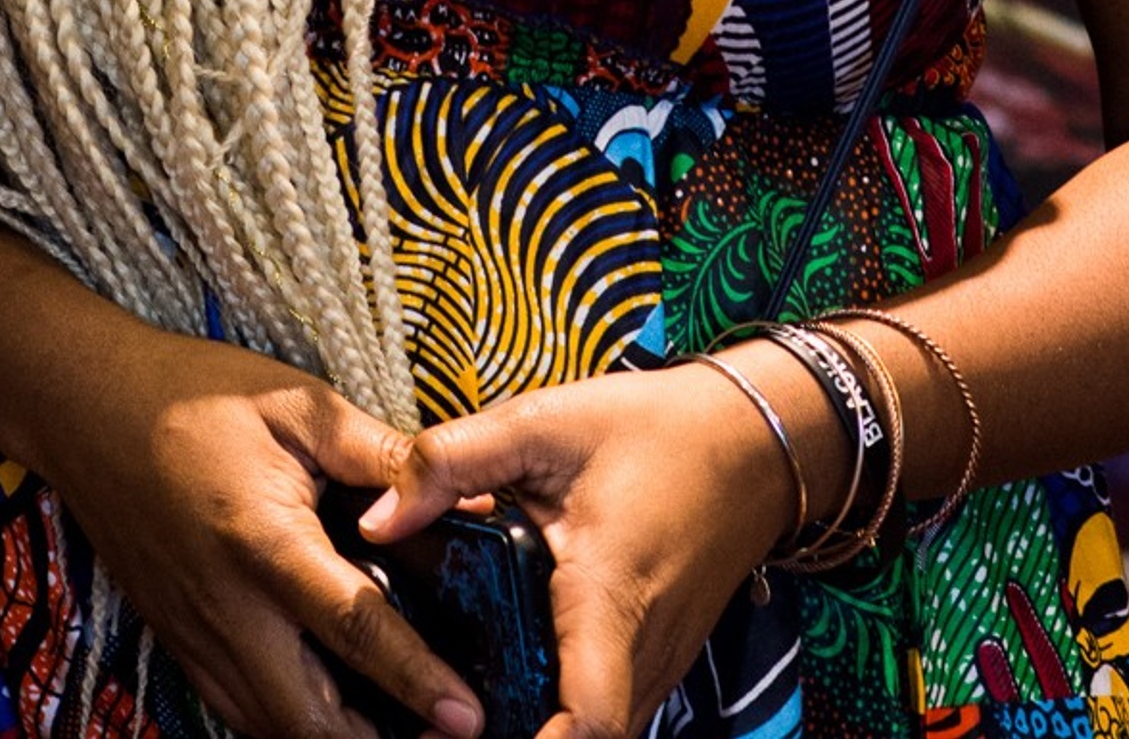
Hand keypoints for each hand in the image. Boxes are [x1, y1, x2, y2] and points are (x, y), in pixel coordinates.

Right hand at [31, 320, 484, 738]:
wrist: (91, 410)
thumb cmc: (200, 396)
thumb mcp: (302, 405)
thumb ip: (383, 454)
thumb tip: (467, 495)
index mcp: (264, 541)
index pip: (353, 627)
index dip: (416, 678)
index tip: (467, 716)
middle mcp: (227, 609)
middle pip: (307, 720)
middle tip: (444, 730)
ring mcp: (196, 637)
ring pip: (271, 729)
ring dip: (334, 738)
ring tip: (400, 726)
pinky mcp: (180, 645)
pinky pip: (238, 713)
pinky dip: (289, 725)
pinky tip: (332, 708)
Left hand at [356, 360, 820, 738]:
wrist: (754, 440)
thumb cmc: (654, 427)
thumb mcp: (545, 420)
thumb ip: (453, 461)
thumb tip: (374, 518)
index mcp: (610, 599)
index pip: (589, 724)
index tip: (453, 737)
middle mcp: (641, 652)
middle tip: (428, 726)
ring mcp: (656, 665)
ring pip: (596, 732)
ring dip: (532, 727)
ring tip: (449, 712)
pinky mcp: (658, 660)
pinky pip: (608, 711)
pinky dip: (557, 711)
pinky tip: (500, 682)